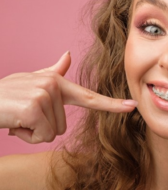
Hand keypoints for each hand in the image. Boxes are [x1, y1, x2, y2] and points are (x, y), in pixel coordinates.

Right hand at [0, 51, 136, 143]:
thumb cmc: (9, 95)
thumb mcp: (33, 81)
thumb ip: (54, 71)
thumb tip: (68, 55)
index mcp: (57, 83)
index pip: (90, 97)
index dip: (112, 104)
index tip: (131, 106)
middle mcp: (54, 85)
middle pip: (63, 126)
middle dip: (42, 126)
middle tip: (24, 114)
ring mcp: (45, 95)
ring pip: (52, 132)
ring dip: (33, 130)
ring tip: (19, 116)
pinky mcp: (34, 107)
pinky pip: (41, 135)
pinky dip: (26, 135)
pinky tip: (16, 121)